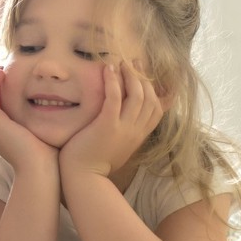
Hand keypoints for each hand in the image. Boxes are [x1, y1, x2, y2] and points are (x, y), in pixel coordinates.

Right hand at [0, 68, 58, 171]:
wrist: (40, 171)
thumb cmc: (49, 158)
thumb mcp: (47, 135)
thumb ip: (48, 123)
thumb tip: (63, 112)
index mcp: (6, 134)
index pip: (0, 110)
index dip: (4, 94)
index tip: (14, 80)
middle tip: (4, 71)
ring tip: (2, 70)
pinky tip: (3, 75)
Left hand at [60, 61, 162, 176]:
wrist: (83, 178)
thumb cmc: (94, 162)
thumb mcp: (117, 147)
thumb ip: (124, 134)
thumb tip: (123, 122)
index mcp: (139, 136)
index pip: (157, 109)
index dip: (155, 90)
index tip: (147, 76)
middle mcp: (136, 131)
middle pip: (149, 98)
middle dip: (143, 77)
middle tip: (135, 62)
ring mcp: (123, 128)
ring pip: (136, 96)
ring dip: (130, 75)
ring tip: (122, 62)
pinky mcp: (107, 126)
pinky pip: (114, 98)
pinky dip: (113, 81)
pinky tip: (108, 69)